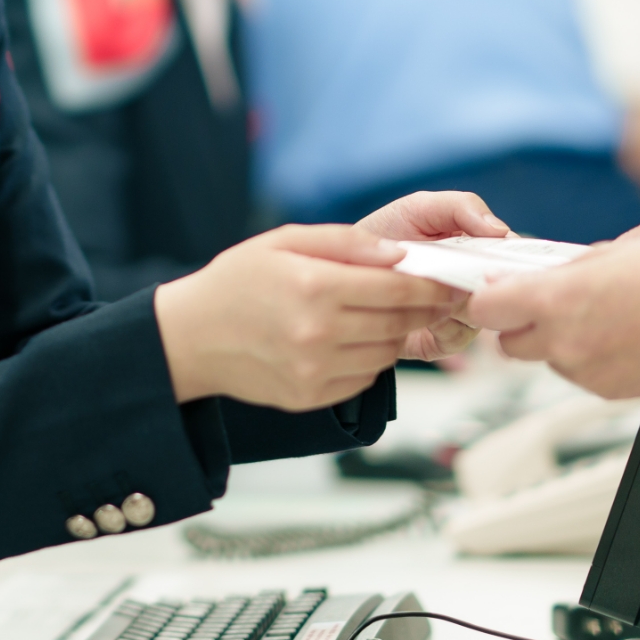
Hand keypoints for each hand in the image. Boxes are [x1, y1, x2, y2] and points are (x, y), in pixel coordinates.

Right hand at [154, 225, 465, 412]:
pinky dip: (370, 360)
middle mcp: (318, 332)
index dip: (432, 286)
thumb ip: (344, 242)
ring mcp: (315, 370)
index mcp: (314, 287)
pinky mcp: (312, 397)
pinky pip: (364, 378)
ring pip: (387, 353)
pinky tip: (352, 341)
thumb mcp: (282, 242)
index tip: (449, 283)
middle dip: (423, 309)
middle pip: (399, 322)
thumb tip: (399, 254)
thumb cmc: (235, 283)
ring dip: (396, 335)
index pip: (398, 288)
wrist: (189, 337)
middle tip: (434, 299)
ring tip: (384, 317)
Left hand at [355, 191, 503, 360]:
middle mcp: (479, 286)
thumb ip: (461, 207)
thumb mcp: (420, 208)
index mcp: (482, 251)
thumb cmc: (386, 233)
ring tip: (422, 285)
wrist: (345, 269)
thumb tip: (501, 231)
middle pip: (503, 292)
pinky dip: (438, 322)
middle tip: (449, 271)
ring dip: (453, 300)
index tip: (493, 257)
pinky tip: (416, 308)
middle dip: (479, 281)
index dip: (510, 259)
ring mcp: (464, 315)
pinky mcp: (445, 340)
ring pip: (482, 315)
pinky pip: (458, 338)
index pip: (515, 258)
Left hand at [465, 239, 639, 398]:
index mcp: (557, 301)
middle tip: (543, 303)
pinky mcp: (611, 391)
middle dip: (518, 323)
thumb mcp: (610, 254)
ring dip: (556, 341)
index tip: (498, 290)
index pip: (486, 309)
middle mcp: (566, 342)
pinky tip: (616, 335)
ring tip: (594, 316)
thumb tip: (530, 276)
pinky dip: (586, 358)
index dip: (489, 298)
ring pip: (546, 360)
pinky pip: (580, 374)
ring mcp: (588, 372)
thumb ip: (560, 270)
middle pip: (508, 343)